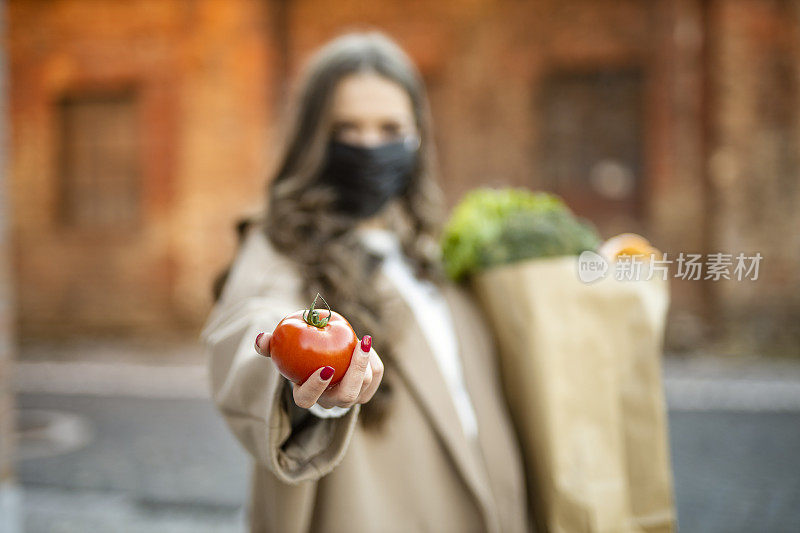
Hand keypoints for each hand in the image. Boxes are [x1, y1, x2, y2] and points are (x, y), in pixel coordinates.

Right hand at [255, 333, 383, 409]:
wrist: (321, 362)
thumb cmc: (298, 354)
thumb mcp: (281, 349)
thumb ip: (269, 346)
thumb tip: (261, 339)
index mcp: (306, 395)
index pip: (307, 400)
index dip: (315, 387)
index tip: (325, 368)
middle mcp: (330, 402)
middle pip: (346, 396)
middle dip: (355, 372)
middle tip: (358, 344)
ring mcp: (350, 399)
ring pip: (364, 386)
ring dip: (365, 361)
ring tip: (361, 340)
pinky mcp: (367, 390)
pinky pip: (376, 375)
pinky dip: (373, 359)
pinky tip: (365, 344)